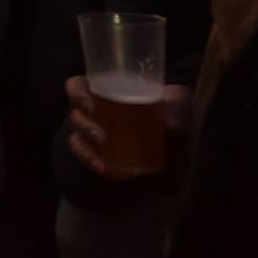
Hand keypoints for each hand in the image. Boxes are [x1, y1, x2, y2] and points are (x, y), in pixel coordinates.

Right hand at [61, 82, 195, 179]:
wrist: (181, 138)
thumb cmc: (174, 112)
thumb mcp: (178, 103)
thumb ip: (177, 103)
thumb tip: (173, 114)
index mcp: (106, 89)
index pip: (77, 87)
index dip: (76, 93)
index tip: (89, 105)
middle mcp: (95, 111)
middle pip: (75, 115)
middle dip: (83, 126)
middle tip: (101, 137)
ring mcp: (96, 136)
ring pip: (77, 140)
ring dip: (85, 151)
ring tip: (100, 163)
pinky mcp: (102, 156)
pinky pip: (91, 160)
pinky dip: (96, 166)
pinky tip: (106, 170)